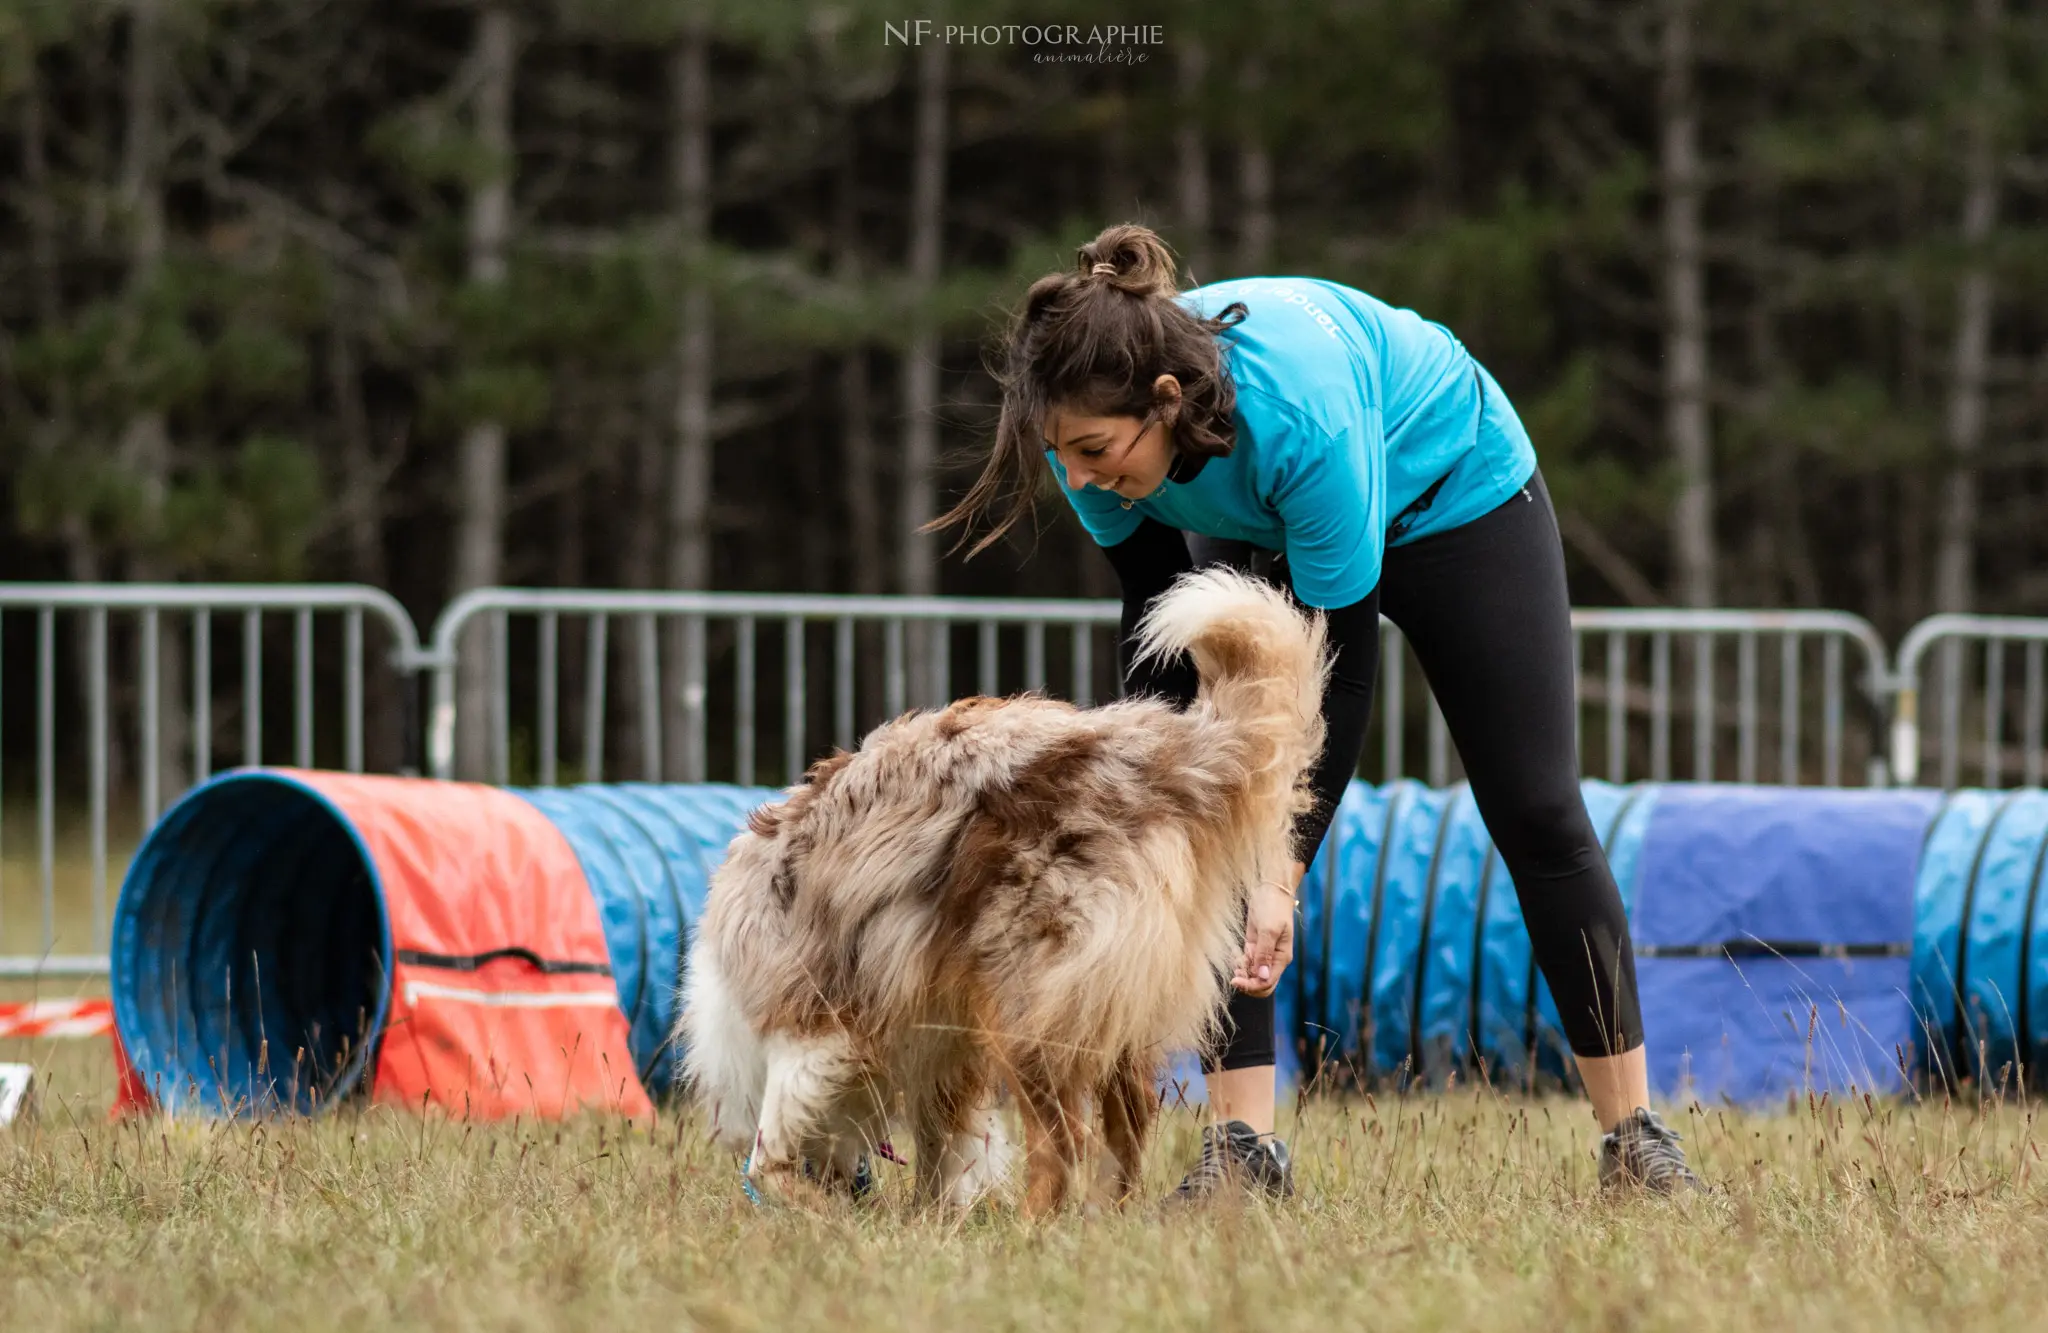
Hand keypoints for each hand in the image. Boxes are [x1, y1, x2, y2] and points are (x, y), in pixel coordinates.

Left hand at [1232, 861, 1303, 996]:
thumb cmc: (1273, 908)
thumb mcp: (1269, 930)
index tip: (1236, 980)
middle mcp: (1273, 959)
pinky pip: (1247, 963)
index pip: (1268, 982)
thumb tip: (1261, 976)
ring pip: (1253, 974)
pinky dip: (1240, 962)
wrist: (1270, 891)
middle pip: (1261, 983)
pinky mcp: (1254, 947)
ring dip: (1243, 972)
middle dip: (1247, 983)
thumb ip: (1265, 953)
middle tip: (1234, 975)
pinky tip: (1235, 955)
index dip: (1252, 985)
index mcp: (1282, 958)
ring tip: (1236, 960)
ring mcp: (1264, 954)